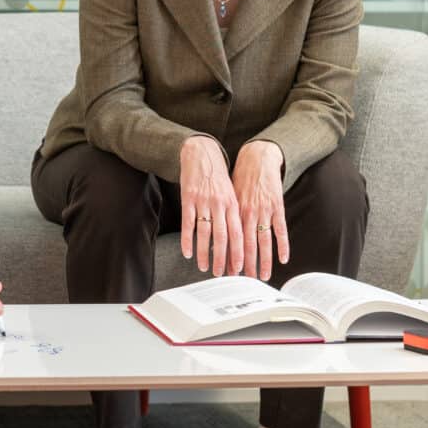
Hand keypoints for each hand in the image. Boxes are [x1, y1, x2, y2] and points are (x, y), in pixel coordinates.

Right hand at [178, 135, 243, 275]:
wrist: (202, 153)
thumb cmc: (218, 177)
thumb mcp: (232, 193)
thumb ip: (234, 214)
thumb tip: (238, 239)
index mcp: (234, 204)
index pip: (239, 233)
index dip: (239, 253)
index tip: (240, 269)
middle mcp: (220, 204)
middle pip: (223, 237)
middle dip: (223, 258)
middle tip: (222, 274)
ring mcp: (204, 201)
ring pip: (205, 233)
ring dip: (205, 253)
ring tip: (205, 267)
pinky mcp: (189, 198)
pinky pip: (188, 223)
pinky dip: (187, 240)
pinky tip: (186, 252)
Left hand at [234, 141, 288, 279]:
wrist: (256, 158)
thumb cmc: (239, 178)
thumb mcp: (227, 195)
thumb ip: (224, 214)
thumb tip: (215, 235)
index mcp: (232, 210)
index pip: (229, 239)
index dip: (228, 257)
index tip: (226, 272)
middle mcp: (246, 212)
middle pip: (245, 244)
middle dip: (244, 265)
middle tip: (243, 282)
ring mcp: (263, 210)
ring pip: (263, 241)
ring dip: (263, 261)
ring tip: (263, 276)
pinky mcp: (277, 206)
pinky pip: (280, 230)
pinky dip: (282, 245)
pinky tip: (283, 259)